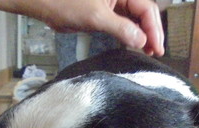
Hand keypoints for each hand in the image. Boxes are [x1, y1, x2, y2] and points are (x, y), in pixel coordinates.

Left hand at [0, 0, 163, 55]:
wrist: (42, 2)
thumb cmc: (63, 2)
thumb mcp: (95, 17)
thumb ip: (121, 28)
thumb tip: (140, 40)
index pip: (146, 8)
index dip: (153, 29)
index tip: (157, 47)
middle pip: (143, 12)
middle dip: (150, 32)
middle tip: (155, 51)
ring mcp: (112, 2)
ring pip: (134, 18)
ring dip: (141, 34)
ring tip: (147, 51)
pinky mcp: (104, 10)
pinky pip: (123, 21)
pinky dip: (129, 33)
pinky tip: (134, 44)